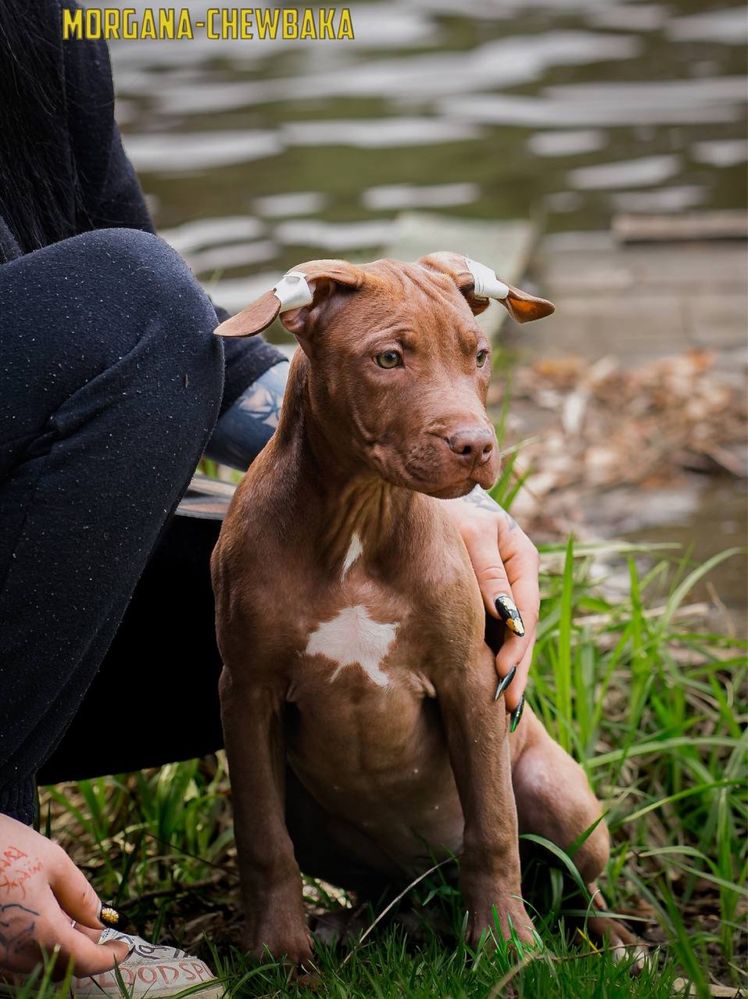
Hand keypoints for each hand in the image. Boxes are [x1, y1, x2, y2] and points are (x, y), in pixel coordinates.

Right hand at [0, 813, 128, 976]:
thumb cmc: (5, 846)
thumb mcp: (54, 861)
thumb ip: (80, 895)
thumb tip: (100, 918)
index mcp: (40, 930)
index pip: (84, 960)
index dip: (108, 958)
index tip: (123, 947)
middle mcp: (15, 952)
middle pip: (61, 966)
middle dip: (84, 948)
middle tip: (93, 921)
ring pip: (37, 963)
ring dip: (59, 946)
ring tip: (65, 913)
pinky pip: (15, 958)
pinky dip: (35, 944)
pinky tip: (39, 915)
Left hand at [445, 489, 539, 712]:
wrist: (427, 498)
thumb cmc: (449, 512)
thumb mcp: (471, 536)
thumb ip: (488, 573)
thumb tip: (506, 617)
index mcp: (522, 558)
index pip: (525, 611)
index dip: (517, 646)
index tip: (503, 673)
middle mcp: (517, 578)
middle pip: (522, 632)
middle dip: (516, 670)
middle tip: (506, 707)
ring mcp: (501, 591)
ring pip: (509, 638)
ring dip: (507, 672)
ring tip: (503, 711)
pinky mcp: (483, 601)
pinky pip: (491, 634)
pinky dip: (490, 660)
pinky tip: (485, 688)